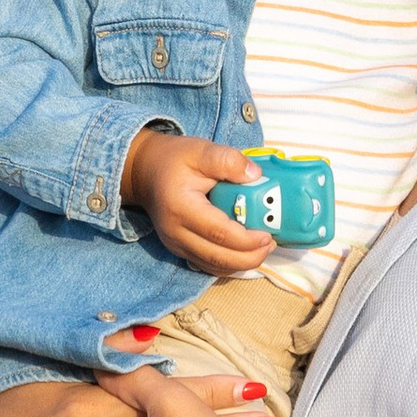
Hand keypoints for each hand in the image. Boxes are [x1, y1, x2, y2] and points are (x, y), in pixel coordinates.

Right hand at [121, 131, 276, 274]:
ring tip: (263, 249)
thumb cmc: (174, 160)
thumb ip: (227, 160)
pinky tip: (245, 252)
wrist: (145, 172)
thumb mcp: (200, 150)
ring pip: (213, 266)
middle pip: (217, 258)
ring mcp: (175, 245)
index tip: (268, 235)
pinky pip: (207, 265)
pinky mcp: (179, 249)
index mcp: (181, 208)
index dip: (246, 240)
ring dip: (241, 264)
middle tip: (271, 245)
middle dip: (249, 258)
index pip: (218, 233)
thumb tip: (256, 175)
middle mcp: (175, 233)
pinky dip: (229, 263)